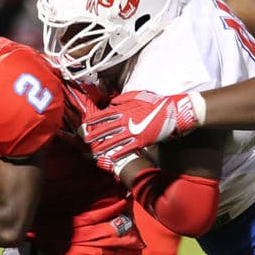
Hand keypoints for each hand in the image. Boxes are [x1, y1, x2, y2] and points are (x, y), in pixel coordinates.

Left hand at [78, 90, 205, 166]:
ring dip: (102, 146)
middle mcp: (126, 120)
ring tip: (93, 151)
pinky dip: (118, 154)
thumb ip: (122, 99)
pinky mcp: (141, 141)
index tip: (83, 125)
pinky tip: (111, 158)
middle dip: (93, 135)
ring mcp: (133, 131)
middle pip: (105, 129)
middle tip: (82, 140)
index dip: (92, 121)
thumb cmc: (156, 102)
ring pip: (113, 140)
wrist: (172, 112)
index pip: (103, 115)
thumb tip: (111, 103)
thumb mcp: (137, 96)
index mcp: (124, 109)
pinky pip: (127, 148)